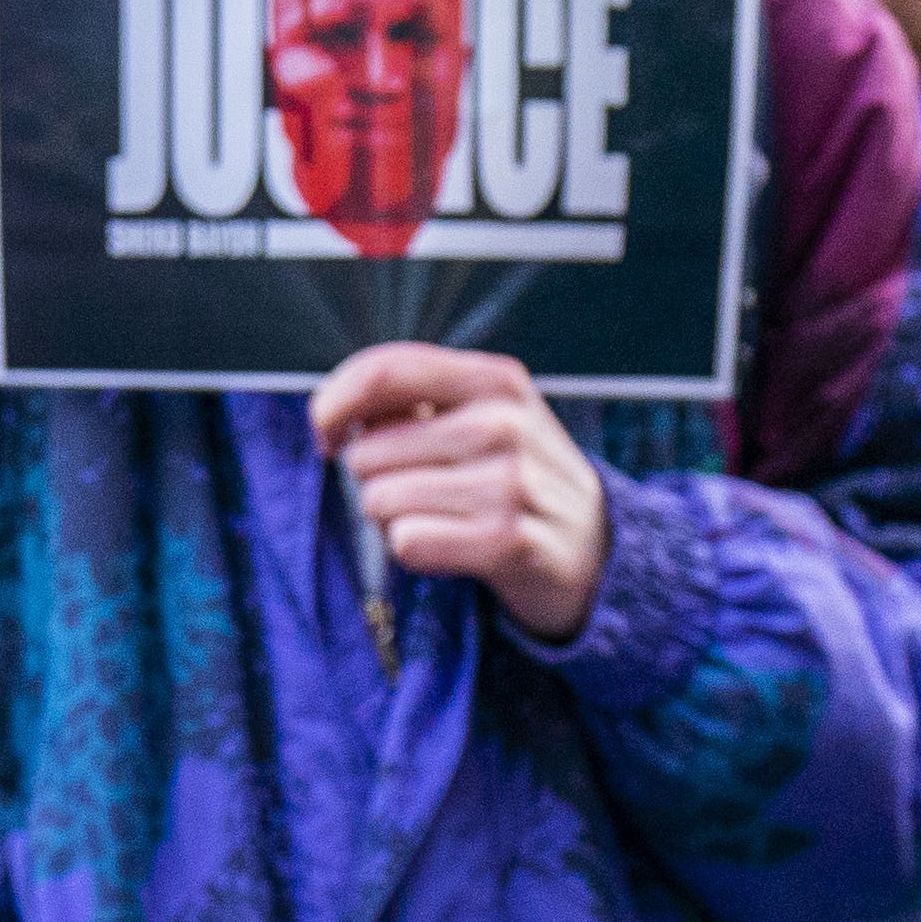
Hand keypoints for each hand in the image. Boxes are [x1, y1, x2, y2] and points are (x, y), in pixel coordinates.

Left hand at [312, 344, 609, 644]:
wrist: (594, 547)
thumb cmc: (515, 476)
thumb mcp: (482, 416)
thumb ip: (412, 399)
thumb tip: (333, 412)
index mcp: (494, 379)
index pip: (382, 369)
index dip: (332, 404)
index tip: (326, 434)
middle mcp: (503, 423)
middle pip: (367, 452)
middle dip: (376, 479)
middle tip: (422, 490)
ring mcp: (509, 482)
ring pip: (380, 501)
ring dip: (394, 519)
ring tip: (445, 518)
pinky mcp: (507, 540)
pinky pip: (406, 542)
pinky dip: (416, 552)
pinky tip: (455, 546)